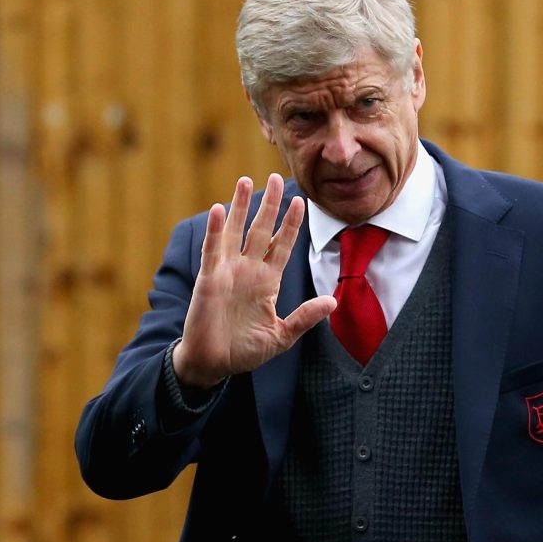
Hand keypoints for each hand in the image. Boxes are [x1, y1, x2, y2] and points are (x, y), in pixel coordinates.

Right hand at [173, 174, 336, 388]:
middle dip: (270, 204)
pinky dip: (215, 230)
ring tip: (246, 180)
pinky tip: (217, 209)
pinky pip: (213, 250)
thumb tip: (333, 301)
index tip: (301, 202)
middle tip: (277, 177)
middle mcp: (248, 270)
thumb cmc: (245, 350)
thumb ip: (305, 317)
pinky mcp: (209, 279)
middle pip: (261, 230)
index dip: (291, 224)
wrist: (214, 364)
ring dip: (240, 206)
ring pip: (236, 232)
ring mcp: (227, 272)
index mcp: (267, 281)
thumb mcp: (282, 335)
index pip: (282, 245)